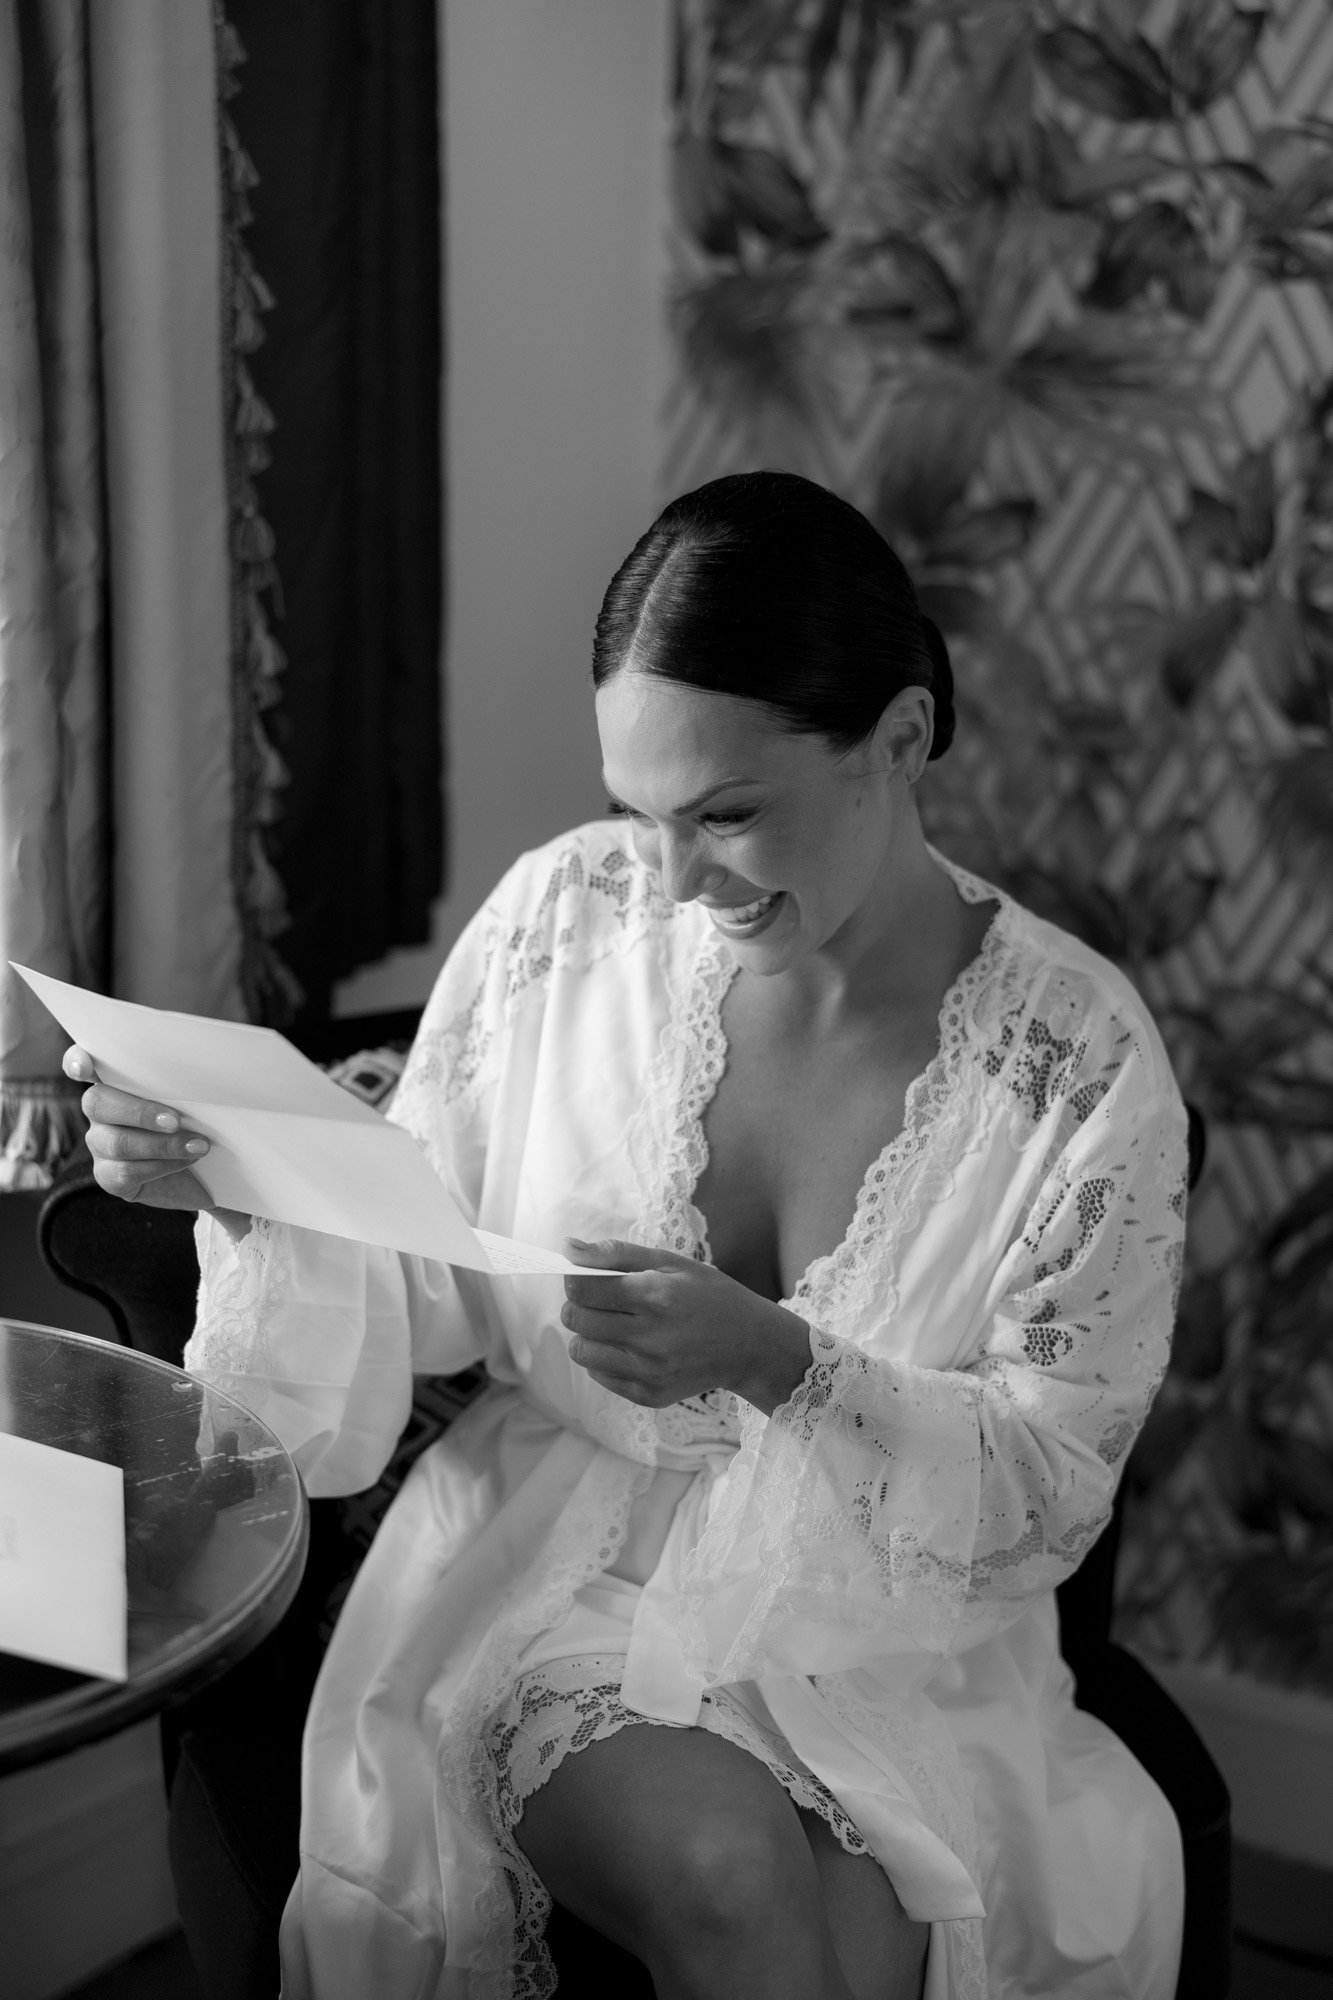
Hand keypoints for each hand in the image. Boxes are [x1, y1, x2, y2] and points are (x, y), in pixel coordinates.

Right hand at [63, 1044, 216, 1212]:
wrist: (206, 1174)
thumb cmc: (197, 1124)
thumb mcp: (193, 1099)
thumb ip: (183, 1082)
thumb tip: (206, 1068)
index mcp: (116, 1081)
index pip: (80, 1063)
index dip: (76, 1061)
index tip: (85, 1066)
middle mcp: (101, 1111)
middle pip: (96, 1102)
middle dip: (139, 1112)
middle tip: (176, 1120)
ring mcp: (100, 1144)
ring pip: (115, 1142)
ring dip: (161, 1144)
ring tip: (198, 1145)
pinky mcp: (108, 1176)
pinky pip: (125, 1171)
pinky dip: (161, 1166)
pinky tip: (186, 1161)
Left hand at [561, 1239, 813, 1416]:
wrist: (750, 1346)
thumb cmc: (710, 1296)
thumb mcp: (672, 1264)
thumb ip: (617, 1254)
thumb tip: (567, 1248)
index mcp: (657, 1297)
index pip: (583, 1288)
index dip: (575, 1278)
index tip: (585, 1277)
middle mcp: (652, 1338)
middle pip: (576, 1319)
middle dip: (577, 1304)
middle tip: (599, 1299)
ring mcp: (650, 1372)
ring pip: (581, 1351)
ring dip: (587, 1333)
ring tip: (613, 1324)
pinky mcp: (649, 1395)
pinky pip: (599, 1376)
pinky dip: (604, 1358)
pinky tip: (629, 1346)